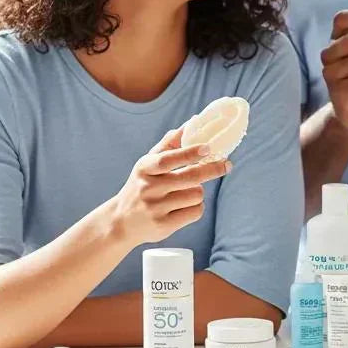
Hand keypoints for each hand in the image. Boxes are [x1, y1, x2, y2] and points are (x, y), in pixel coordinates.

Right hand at [107, 129, 227, 247]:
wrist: (120, 222)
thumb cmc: (142, 186)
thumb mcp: (148, 164)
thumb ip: (170, 143)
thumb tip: (193, 121)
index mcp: (145, 168)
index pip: (168, 159)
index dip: (189, 153)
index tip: (208, 147)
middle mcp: (148, 188)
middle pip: (191, 178)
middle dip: (213, 169)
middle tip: (227, 165)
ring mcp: (155, 208)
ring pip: (196, 195)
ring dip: (198, 192)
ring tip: (187, 192)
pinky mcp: (163, 226)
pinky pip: (195, 212)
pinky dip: (196, 207)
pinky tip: (184, 207)